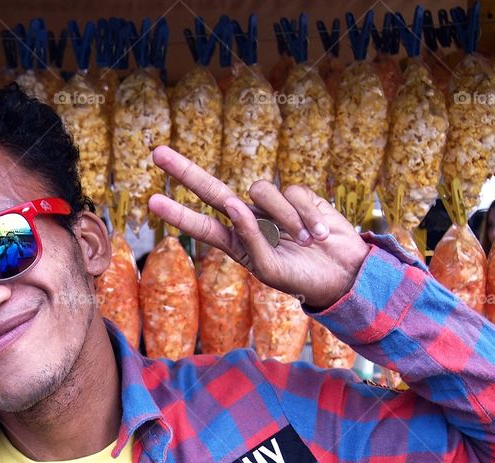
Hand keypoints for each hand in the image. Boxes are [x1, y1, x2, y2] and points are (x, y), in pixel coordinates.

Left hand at [148, 145, 370, 308]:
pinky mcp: (297, 196)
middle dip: (184, 172)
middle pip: (211, 189)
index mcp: (236, 243)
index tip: (152, 201)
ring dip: (286, 218)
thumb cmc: (301, 278)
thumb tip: (235, 206)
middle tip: (156, 153)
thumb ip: (250, 241)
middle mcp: (248, 219)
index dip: (178, 213)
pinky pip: (294, 191)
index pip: (201, 225)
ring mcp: (271, 206)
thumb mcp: (270, 270)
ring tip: (305, 240)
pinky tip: (320, 233)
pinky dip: (308, 214)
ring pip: (261, 190)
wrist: (342, 273)